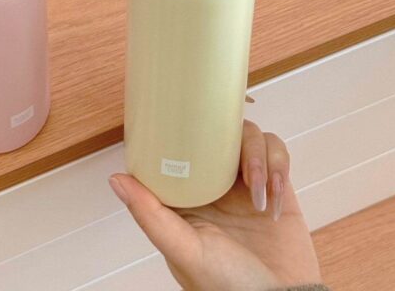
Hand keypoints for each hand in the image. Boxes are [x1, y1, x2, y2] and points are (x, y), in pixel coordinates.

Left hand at [109, 121, 320, 290]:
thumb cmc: (229, 288)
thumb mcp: (185, 251)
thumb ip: (151, 216)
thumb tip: (116, 180)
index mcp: (187, 196)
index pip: (179, 147)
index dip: (181, 129)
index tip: (185, 120)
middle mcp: (215, 184)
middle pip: (219, 132)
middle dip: (231, 137)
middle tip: (239, 164)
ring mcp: (246, 184)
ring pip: (250, 137)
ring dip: (258, 155)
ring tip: (259, 189)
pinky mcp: (276, 187)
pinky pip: (277, 153)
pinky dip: (279, 166)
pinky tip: (274, 197)